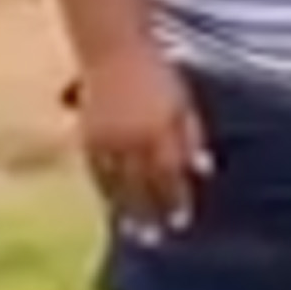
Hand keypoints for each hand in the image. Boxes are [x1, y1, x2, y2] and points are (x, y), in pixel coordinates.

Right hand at [74, 47, 206, 238]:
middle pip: (142, 184)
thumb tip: (204, 170)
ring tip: (131, 231)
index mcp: (160, 130)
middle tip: (153, 239)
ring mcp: (106, 138)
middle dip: (149, 213)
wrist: (113, 50)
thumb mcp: (182, 103)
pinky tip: (110, 203)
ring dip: (124, 208)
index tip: (180, 223)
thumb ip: (192, 136)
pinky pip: (96, 169)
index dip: (175, 200)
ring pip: (116, 182)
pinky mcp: (86, 134)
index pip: (170, 175)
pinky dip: (105, 188)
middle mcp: (133, 138)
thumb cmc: (157, 74)